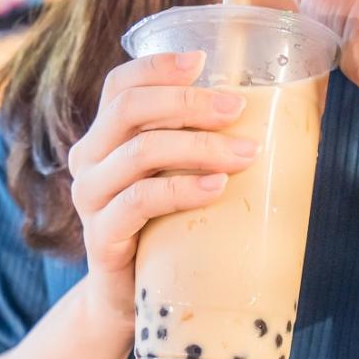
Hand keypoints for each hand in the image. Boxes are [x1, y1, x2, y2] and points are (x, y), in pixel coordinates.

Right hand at [67, 51, 257, 331]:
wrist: (132, 298)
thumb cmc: (163, 227)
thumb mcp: (174, 174)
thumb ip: (195, 140)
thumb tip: (272, 103)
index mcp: (102, 135)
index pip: (120, 85)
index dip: (157, 66)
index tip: (204, 60)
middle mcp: (87, 159)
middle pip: (129, 109)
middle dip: (188, 103)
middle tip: (238, 108)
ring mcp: (89, 198)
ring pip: (139, 151)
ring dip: (198, 145)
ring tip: (246, 153)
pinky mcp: (100, 236)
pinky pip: (139, 200)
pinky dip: (182, 188)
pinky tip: (216, 187)